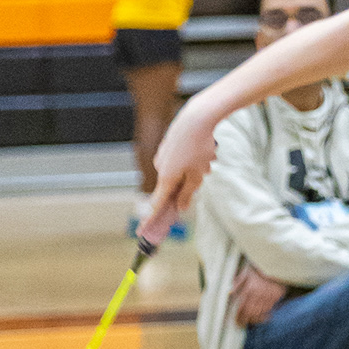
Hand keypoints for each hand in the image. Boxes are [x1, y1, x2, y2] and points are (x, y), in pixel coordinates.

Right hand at [146, 101, 219, 241]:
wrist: (197, 116)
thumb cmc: (199, 147)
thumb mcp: (197, 175)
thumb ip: (187, 193)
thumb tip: (179, 206)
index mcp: (166, 178)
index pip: (157, 204)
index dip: (151, 219)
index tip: (141, 232)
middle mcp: (160, 166)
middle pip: (173, 185)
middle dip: (189, 182)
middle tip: (204, 169)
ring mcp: (163, 154)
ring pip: (179, 170)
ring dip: (193, 168)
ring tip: (207, 156)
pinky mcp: (168, 144)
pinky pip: (180, 158)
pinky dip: (191, 157)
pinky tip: (203, 147)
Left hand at [230, 267, 288, 327]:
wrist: (275, 262)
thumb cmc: (259, 267)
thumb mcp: (246, 272)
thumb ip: (237, 282)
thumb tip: (230, 292)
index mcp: (249, 288)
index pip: (242, 307)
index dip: (239, 316)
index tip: (236, 321)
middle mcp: (258, 294)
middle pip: (251, 313)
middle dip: (246, 320)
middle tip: (242, 324)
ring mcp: (268, 296)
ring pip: (260, 312)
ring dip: (255, 318)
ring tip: (250, 321)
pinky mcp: (276, 296)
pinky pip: (269, 308)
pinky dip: (264, 314)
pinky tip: (262, 316)